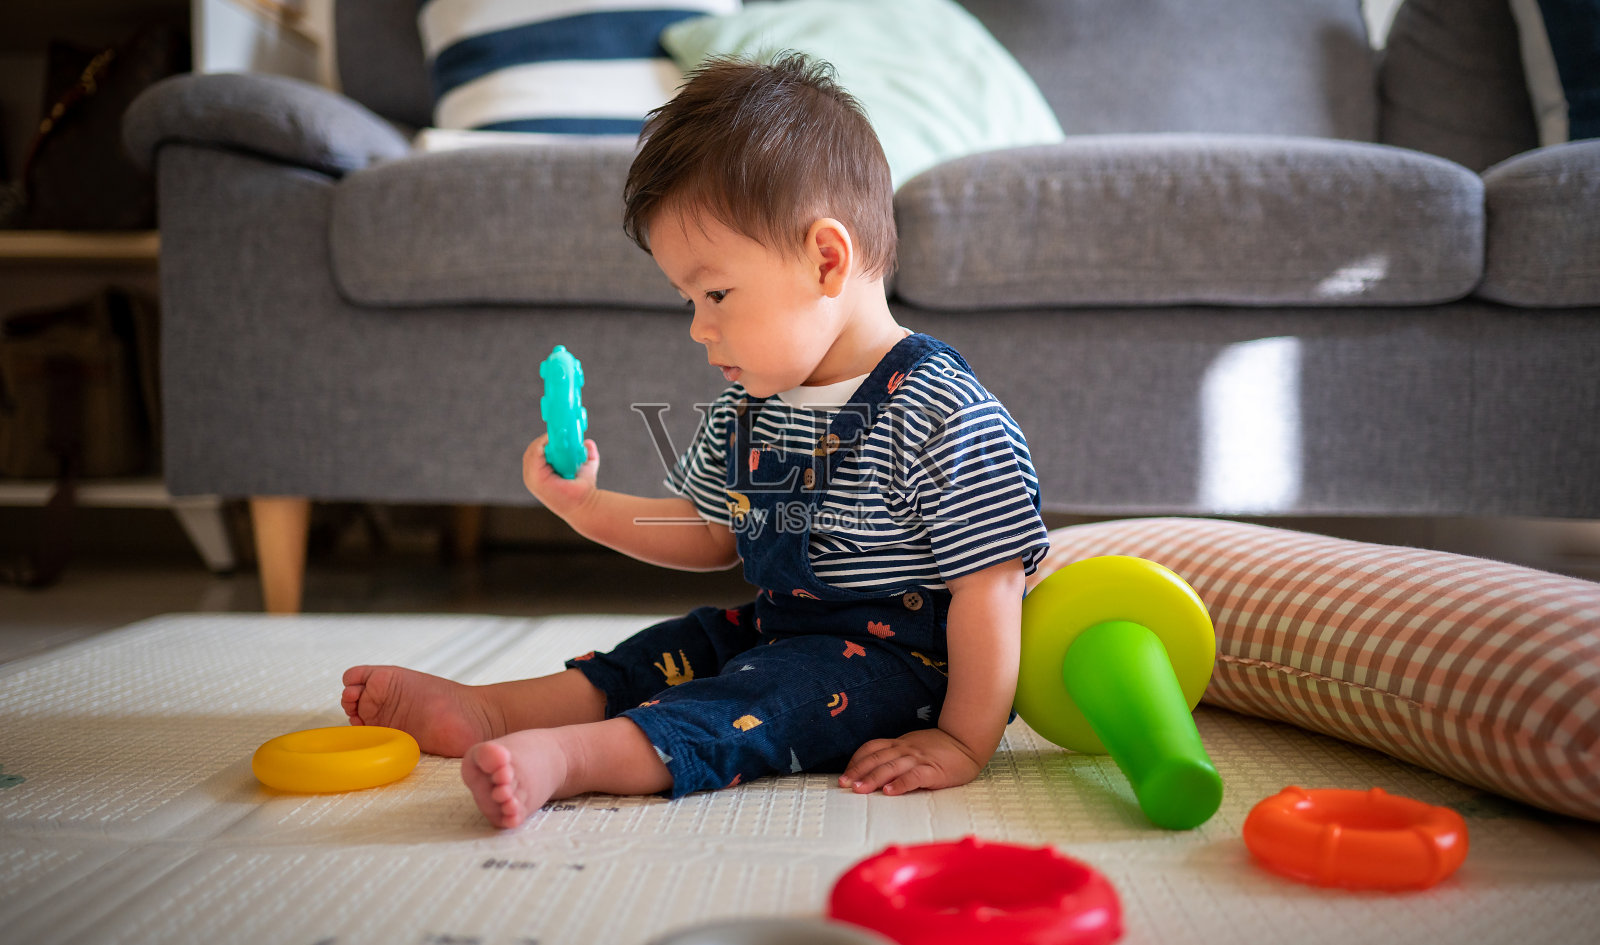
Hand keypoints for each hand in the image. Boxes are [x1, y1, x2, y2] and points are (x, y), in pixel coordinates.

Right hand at [522, 435, 597, 517]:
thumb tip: (588, 442)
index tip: (560, 431)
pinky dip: (543, 444)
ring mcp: (531, 478)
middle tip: (560, 430)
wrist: (585, 505)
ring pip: (533, 450)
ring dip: (545, 440)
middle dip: (546, 439)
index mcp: (539, 474)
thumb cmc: (583, 490)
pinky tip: (553, 439)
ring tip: (558, 434)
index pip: (536, 452)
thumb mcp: (586, 467)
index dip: (546, 442)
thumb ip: (588, 455)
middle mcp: (532, 476)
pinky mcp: (535, 478)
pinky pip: (535, 454)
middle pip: (533, 450)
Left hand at [838, 727, 984, 795]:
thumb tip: (877, 767)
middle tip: (844, 784)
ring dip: (873, 778)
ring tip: (860, 789)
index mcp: (899, 744)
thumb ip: (897, 754)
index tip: (844, 774)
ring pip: (890, 767)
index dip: (856, 760)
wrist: (966, 742)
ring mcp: (918, 759)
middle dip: (858, 771)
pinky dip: (900, 784)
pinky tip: (890, 792)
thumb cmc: (940, 748)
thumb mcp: (914, 746)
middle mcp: (905, 749)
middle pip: (876, 758)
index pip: (871, 748)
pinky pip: (913, 776)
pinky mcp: (932, 770)